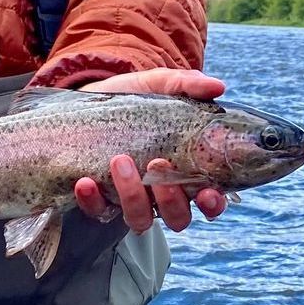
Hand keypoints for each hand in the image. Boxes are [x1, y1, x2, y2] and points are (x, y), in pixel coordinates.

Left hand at [72, 69, 228, 231]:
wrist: (87, 97)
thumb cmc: (133, 97)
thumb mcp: (158, 85)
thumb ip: (187, 85)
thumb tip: (217, 87)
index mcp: (186, 171)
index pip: (209, 199)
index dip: (213, 203)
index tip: (207, 192)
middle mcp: (162, 193)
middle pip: (178, 217)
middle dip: (170, 200)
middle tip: (157, 163)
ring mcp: (131, 200)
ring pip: (140, 219)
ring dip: (132, 196)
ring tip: (120, 161)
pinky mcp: (100, 201)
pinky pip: (99, 212)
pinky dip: (93, 201)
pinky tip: (86, 182)